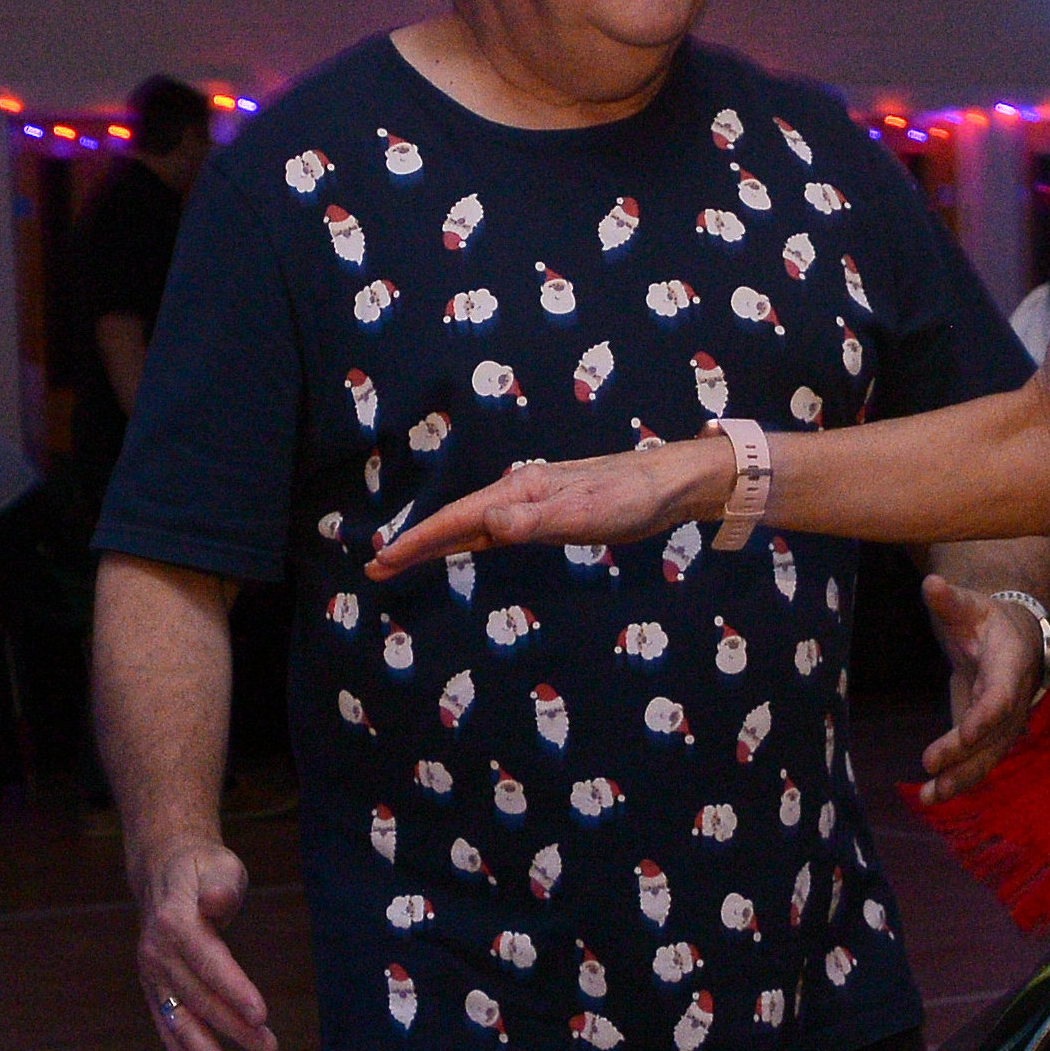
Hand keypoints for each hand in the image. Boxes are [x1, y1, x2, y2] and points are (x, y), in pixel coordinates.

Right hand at [134, 835, 277, 1050]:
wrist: (166, 872)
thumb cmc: (204, 870)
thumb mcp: (219, 866)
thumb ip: (220, 887)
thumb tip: (215, 901)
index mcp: (175, 922)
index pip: (208, 962)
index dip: (234, 989)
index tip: (261, 1015)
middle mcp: (158, 952)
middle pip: (199, 996)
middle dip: (233, 1028)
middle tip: (268, 1049)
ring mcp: (152, 973)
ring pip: (179, 1018)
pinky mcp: (153, 987)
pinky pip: (165, 1022)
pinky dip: (180, 1050)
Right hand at [367, 432, 728, 580]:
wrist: (670, 483)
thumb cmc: (632, 497)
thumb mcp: (584, 513)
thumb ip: (533, 521)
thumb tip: (486, 525)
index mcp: (520, 491)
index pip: (457, 520)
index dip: (418, 542)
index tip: (383, 560)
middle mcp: (519, 491)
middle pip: (456, 521)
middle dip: (416, 544)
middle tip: (378, 568)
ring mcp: (533, 500)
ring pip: (472, 524)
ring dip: (439, 542)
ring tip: (404, 560)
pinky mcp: (549, 511)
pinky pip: (496, 528)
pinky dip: (470, 539)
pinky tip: (466, 546)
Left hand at [917, 575, 1049, 789]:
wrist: (1015, 641)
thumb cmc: (986, 621)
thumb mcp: (969, 607)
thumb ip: (950, 601)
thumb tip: (932, 583)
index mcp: (1010, 665)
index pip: (1000, 695)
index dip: (984, 716)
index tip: (963, 734)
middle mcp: (1014, 700)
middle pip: (992, 734)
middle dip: (964, 753)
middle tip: (931, 765)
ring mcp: (1005, 724)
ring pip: (986, 757)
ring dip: (959, 778)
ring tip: (929, 796)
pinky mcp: (991, 738)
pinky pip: (977, 764)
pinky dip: (956, 781)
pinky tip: (929, 797)